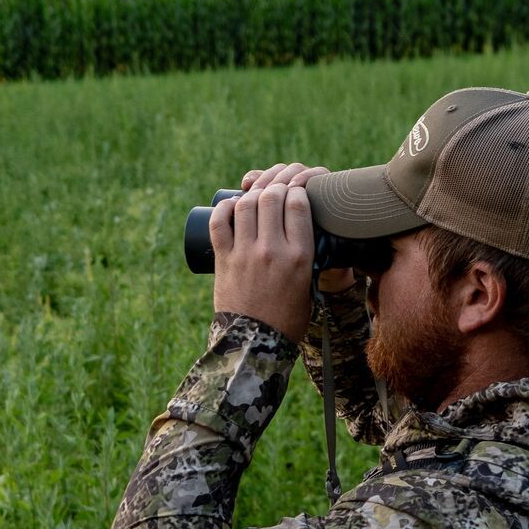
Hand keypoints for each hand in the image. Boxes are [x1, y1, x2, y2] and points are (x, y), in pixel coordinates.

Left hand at [213, 162, 326, 341]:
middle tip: (277, 188)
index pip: (298, 204)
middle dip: (276, 184)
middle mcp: (272, 250)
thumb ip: (306, 258)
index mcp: (300, 256)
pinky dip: (224, 207)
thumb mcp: (308, 285)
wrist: (256, 343)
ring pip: (246, 204)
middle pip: (272, 197)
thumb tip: (300, 231)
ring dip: (252, 192)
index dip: (298, 189)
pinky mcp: (224, 260)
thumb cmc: (287, 318)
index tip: (297, 191)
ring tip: (256, 194)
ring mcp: (245, 253)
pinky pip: (219, 221)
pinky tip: (231, 203)